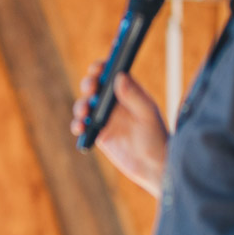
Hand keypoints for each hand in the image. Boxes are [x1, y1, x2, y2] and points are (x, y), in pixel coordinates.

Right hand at [70, 63, 169, 196]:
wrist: (153, 166)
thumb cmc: (156, 138)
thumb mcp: (147, 115)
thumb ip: (133, 95)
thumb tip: (119, 76)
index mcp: (128, 91)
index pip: (111, 72)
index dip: (101, 67)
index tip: (97, 68)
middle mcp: (114, 102)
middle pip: (94, 86)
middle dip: (88, 84)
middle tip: (91, 89)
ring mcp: (104, 117)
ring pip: (84, 104)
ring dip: (80, 105)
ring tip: (85, 112)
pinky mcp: (97, 133)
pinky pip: (82, 125)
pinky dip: (77, 124)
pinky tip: (80, 128)